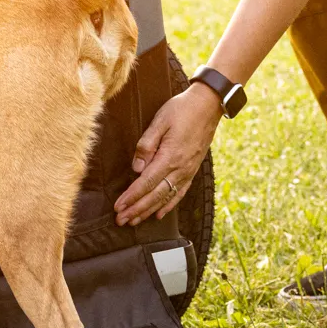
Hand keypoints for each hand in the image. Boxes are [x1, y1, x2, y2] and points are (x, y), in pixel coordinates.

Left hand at [115, 86, 221, 225]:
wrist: (208, 106)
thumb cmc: (181, 110)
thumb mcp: (160, 121)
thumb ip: (147, 145)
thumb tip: (136, 168)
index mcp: (170, 157)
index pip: (146, 183)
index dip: (131, 197)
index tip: (118, 207)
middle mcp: (180, 169)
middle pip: (154, 195)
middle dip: (136, 210)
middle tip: (121, 220)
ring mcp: (187, 171)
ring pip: (165, 197)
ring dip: (148, 211)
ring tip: (134, 221)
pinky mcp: (192, 170)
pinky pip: (179, 193)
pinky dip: (168, 205)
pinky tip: (159, 213)